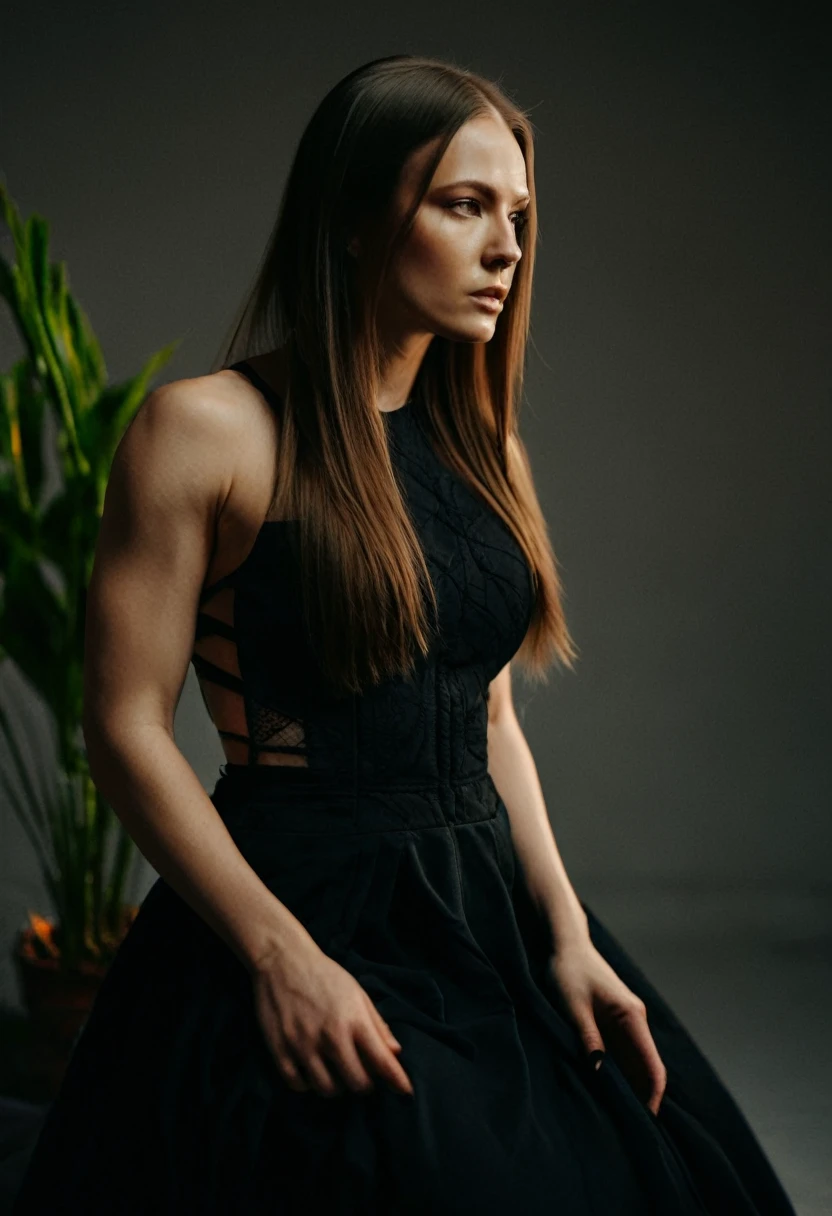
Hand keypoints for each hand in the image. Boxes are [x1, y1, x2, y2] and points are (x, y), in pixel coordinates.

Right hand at [250, 938, 414, 1099]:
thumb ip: (377, 1024)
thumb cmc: (325, 975)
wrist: (283, 960)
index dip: (397, 1081)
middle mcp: (330, 1035)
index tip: (405, 1091)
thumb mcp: (357, 993)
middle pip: (357, 1083)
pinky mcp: (280, 1050)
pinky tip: (312, 1071)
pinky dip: (308, 1084)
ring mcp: (303, 1045)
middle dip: (365, 1084)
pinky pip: (297, 1085)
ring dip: (337, 1087)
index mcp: (354, 1019)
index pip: (382, 1061)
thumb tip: (395, 1052)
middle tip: (363, 1074)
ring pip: (327, 1089)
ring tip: (337, 1073)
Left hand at [545, 941, 666, 1115]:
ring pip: (635, 1062)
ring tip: (615, 1114)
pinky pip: (622, 1052)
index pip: (652, 1067)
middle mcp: (635, 1020)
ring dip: (629, 1086)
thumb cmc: (568, 972)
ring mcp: (626, 1020)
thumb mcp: (574, 1008)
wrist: (565, 943)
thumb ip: (589, 1040)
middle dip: (641, 1097)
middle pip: (647, 1068)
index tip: (642, 1124)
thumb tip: (602, 1075)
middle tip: (626, 1128)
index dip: (650, 1098)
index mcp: (631, 1017)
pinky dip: (618, 1071)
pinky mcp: (614, 1019)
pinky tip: (605, 1087)